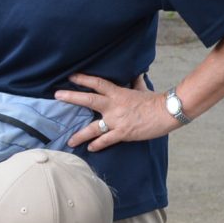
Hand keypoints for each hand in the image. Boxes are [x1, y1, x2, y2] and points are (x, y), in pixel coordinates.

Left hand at [55, 73, 172, 149]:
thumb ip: (136, 82)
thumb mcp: (143, 89)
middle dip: (71, 97)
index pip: (97, 83)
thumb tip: (138, 74)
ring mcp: (116, 120)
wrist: (167, 112)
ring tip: (70, 141)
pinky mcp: (123, 133)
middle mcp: (113, 106)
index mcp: (118, 93)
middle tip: (57, 96)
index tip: (71, 76)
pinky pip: (106, 140)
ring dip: (80, 135)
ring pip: (93, 128)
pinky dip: (97, 145)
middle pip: (88, 99)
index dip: (83, 79)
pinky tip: (90, 148)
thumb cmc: (155, 101)